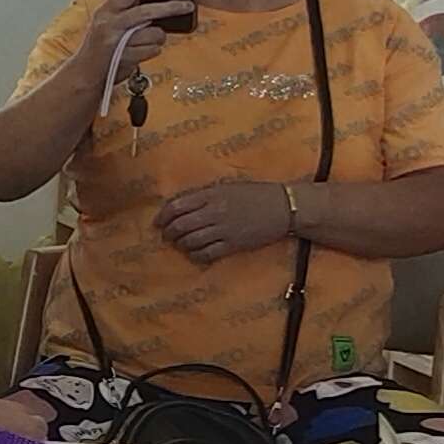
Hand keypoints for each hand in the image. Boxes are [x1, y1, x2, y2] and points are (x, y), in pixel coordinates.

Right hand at [71, 0, 191, 96]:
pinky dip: (153, 50)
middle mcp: (109, 24)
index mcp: (105, 11)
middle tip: (186, 6)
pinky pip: (153, 50)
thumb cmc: (100, 47)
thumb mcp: (108, 23)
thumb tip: (157, 4)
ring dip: (158, 38)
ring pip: (154, 33)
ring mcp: (117, 41)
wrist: (85, 73)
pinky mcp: (126, 57)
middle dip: (170, 8)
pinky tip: (143, 51)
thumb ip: (127, 13)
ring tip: (149, 41)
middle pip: (146, 11)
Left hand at [152, 179, 297, 264]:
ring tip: (180, 245)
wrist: (285, 207)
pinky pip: (207, 254)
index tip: (158, 222)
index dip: (162, 216)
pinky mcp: (234, 244)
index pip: (176, 206)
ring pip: (191, 241)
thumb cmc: (256, 194)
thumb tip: (180, 206)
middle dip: (168, 233)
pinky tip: (195, 254)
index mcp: (211, 195)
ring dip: (180, 245)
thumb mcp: (227, 187)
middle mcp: (215, 212)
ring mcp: (224, 229)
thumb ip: (204, 196)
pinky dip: (196, 256)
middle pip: (180, 226)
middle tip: (166, 236)